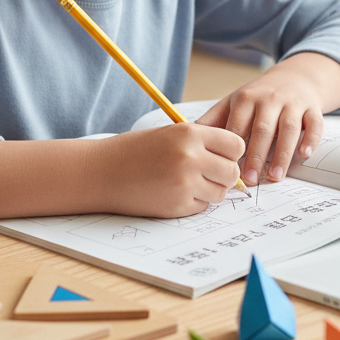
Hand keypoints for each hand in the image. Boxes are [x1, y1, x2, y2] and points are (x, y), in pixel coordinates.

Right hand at [100, 123, 243, 216]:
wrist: (102, 172)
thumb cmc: (137, 150)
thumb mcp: (172, 133)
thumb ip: (203, 142)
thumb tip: (237, 158)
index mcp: (190, 133)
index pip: (236, 145)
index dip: (231, 152)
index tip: (220, 155)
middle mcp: (190, 157)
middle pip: (232, 172)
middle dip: (224, 174)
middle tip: (208, 173)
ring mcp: (184, 183)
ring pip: (220, 192)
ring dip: (210, 190)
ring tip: (188, 182)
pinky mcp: (177, 205)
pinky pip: (202, 207)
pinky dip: (194, 202)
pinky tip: (174, 192)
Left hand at [195, 52, 339, 185]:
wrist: (293, 78)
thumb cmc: (258, 97)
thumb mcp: (233, 102)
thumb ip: (213, 121)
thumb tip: (186, 139)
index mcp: (246, 99)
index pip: (238, 126)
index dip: (233, 149)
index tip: (228, 170)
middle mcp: (270, 99)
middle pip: (263, 129)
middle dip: (256, 155)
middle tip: (250, 181)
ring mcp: (293, 103)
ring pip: (289, 129)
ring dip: (283, 154)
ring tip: (275, 177)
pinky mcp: (312, 109)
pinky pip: (314, 124)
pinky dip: (311, 139)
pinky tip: (305, 155)